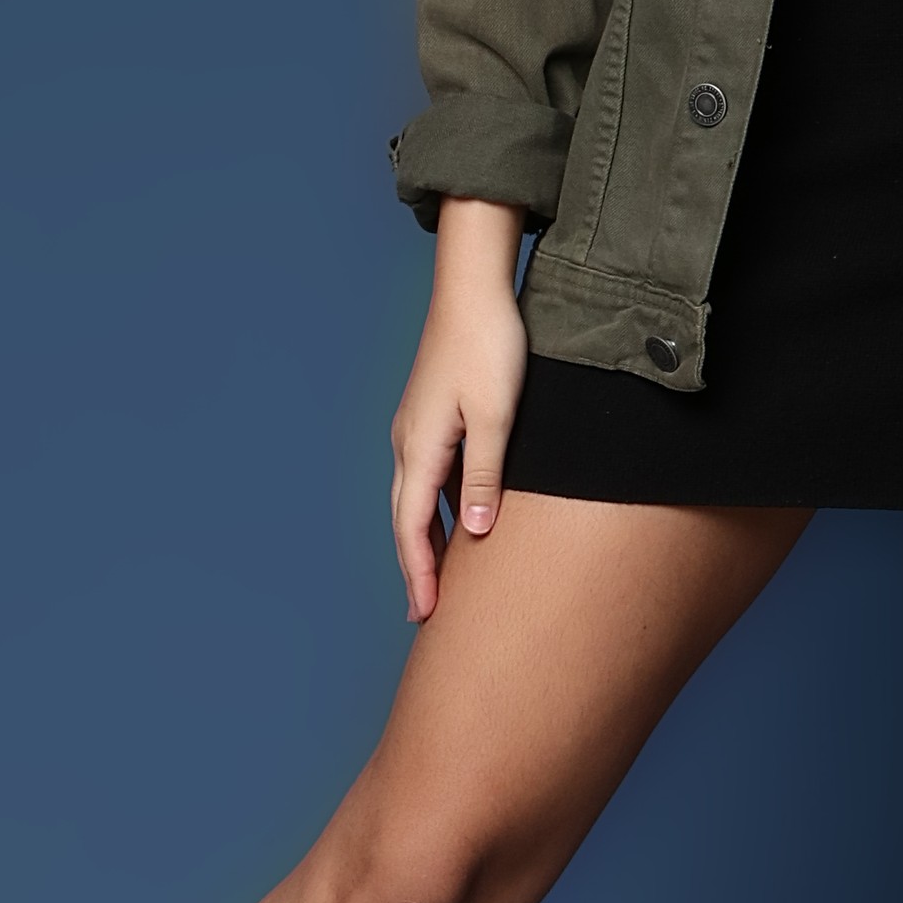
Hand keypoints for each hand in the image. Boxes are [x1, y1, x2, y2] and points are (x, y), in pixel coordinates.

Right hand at [389, 197, 527, 620]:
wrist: (473, 288)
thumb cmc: (489, 347)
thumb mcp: (497, 417)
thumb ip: (485, 477)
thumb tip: (472, 534)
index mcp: (419, 447)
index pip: (412, 528)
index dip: (419, 574)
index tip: (426, 614)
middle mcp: (408, 442)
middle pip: (406, 519)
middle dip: (415, 567)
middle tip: (425, 613)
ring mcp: (415, 427)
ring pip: (414, 499)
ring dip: (423, 539)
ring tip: (436, 578)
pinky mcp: (430, 415)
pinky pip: (426, 476)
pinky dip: (433, 508)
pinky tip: (453, 519)